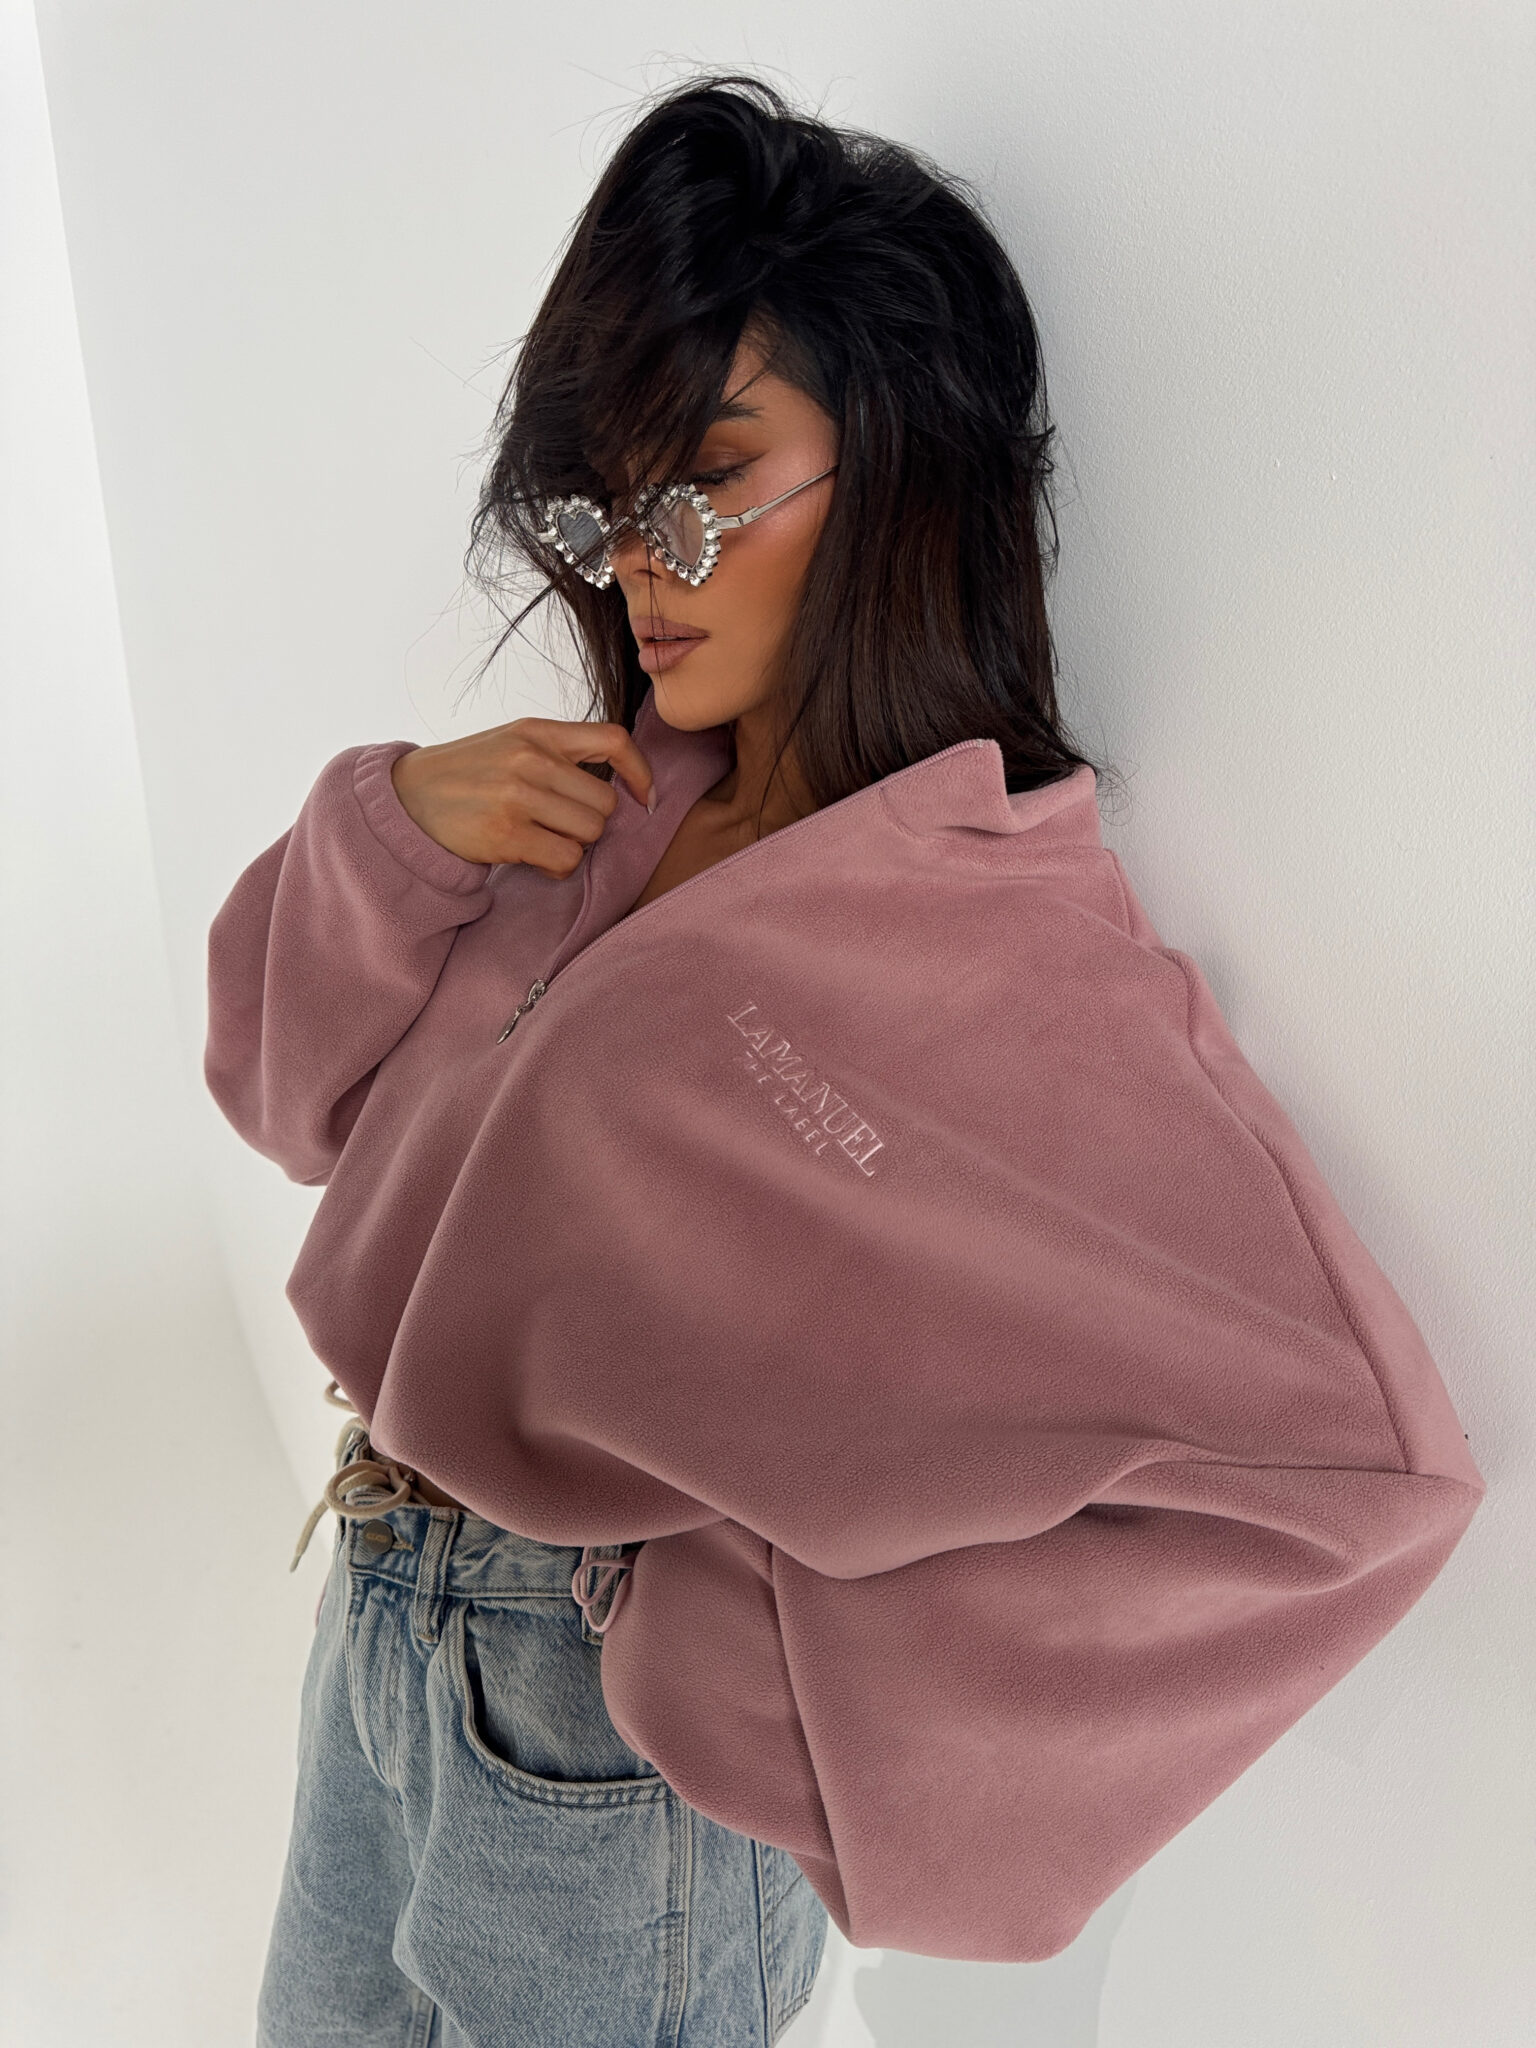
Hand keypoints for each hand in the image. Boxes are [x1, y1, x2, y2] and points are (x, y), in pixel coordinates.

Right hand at [388, 718, 654, 877]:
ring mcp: (518, 796)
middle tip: (560, 826)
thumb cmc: (467, 775)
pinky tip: (534, 859)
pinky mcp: (507, 834)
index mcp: (537, 732)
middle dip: (590, 822)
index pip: (614, 740)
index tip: (643, 798)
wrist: (406, 798)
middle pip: (605, 802)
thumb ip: (559, 754)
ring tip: (542, 840)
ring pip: (590, 833)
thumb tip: (621, 786)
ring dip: (573, 846)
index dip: (640, 772)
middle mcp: (530, 759)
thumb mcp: (511, 743)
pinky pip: (565, 860)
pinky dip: (557, 868)